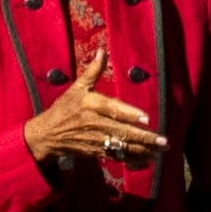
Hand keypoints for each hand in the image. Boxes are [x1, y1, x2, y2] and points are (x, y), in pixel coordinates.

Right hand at [24, 75, 160, 169]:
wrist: (47, 134)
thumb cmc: (64, 108)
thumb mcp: (77, 87)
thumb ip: (93, 71)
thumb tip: (102, 50)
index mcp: (90, 104)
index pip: (112, 109)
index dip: (129, 114)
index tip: (146, 118)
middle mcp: (93, 123)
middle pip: (121, 131)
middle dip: (144, 138)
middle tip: (163, 142)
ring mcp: (95, 140)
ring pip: (121, 147)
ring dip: (142, 151)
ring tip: (160, 152)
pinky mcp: (95, 152)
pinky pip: (116, 157)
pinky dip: (131, 160)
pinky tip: (147, 160)